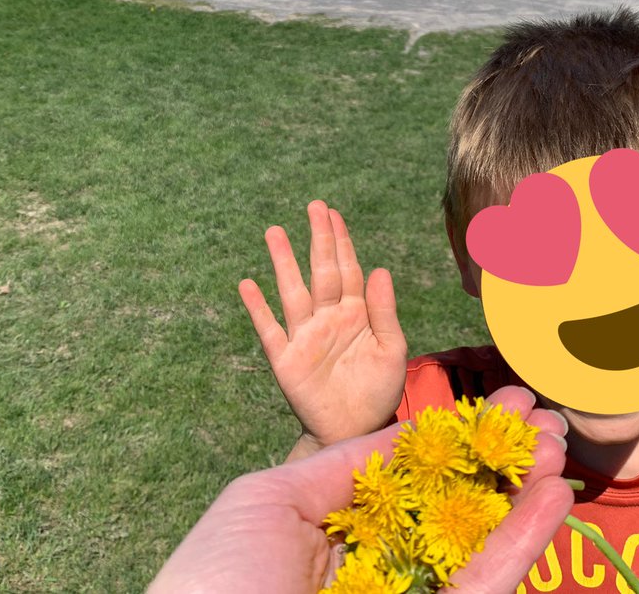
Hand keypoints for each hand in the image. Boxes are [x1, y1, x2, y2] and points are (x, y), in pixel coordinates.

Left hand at [149, 386, 572, 593]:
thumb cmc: (213, 580)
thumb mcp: (269, 503)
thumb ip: (345, 468)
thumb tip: (408, 435)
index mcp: (340, 539)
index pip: (414, 483)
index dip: (459, 441)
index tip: (502, 400)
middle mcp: (381, 574)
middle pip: (458, 512)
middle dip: (503, 464)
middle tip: (545, 420)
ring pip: (481, 550)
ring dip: (526, 496)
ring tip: (560, 447)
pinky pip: (483, 590)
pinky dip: (521, 544)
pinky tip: (553, 497)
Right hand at [239, 201, 407, 455]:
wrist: (354, 432)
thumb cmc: (377, 392)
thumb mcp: (391, 350)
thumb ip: (384, 311)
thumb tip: (379, 269)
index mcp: (355, 314)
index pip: (347, 269)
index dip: (341, 242)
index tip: (333, 214)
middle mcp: (327, 318)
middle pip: (321, 271)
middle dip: (317, 240)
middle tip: (313, 206)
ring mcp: (304, 336)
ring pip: (292, 292)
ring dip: (284, 262)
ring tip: (275, 232)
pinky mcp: (286, 359)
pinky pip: (269, 329)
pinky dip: (258, 308)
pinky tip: (247, 284)